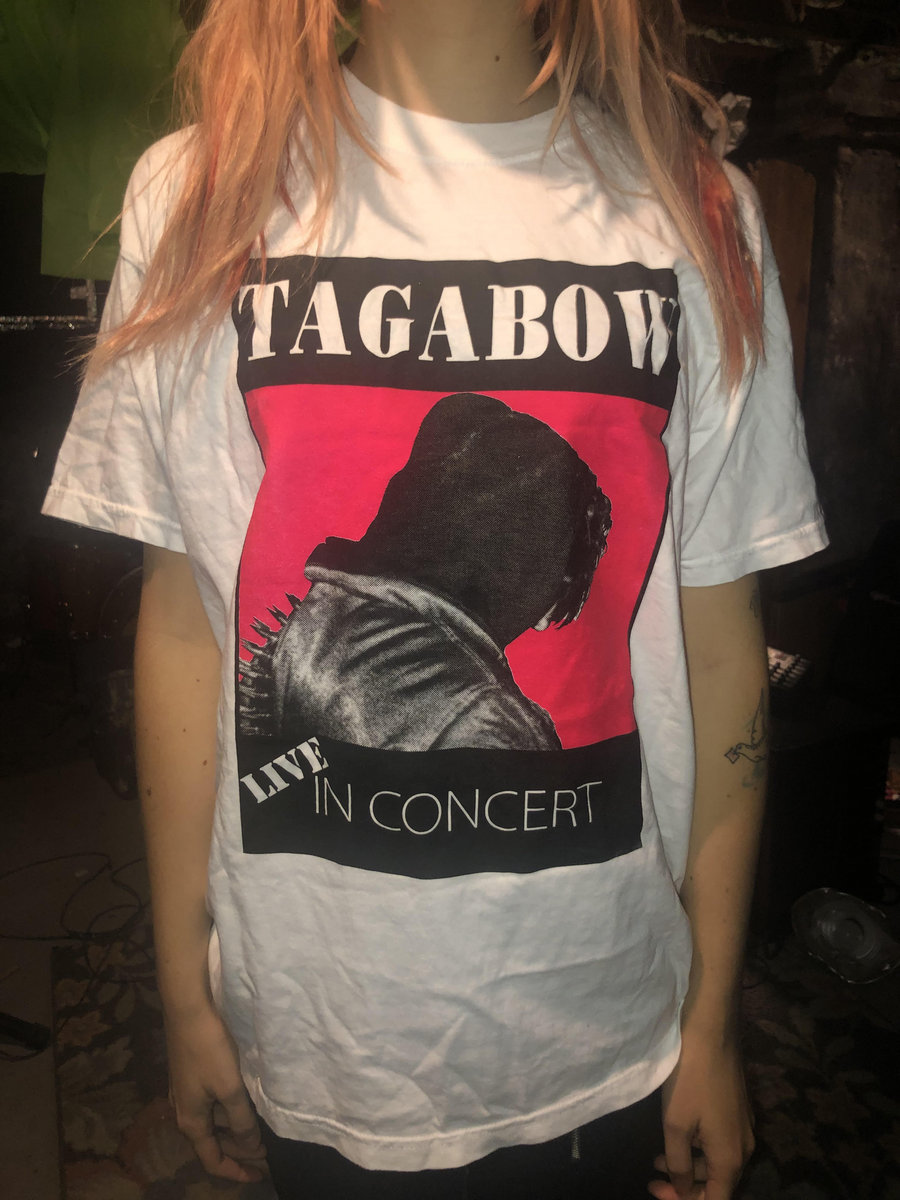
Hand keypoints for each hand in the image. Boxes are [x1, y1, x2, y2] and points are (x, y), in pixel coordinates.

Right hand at [165, 1002, 267, 1182]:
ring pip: (212, 1122)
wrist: (187, 1009)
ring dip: (234, 1130)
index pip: (212, 1161)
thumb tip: (251, 1148)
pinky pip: (210, 1105)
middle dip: (238, 1152)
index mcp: (191, 1122)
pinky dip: (227, 1112)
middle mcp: (183, 1112)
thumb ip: (241, 1120)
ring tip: (260, 1129)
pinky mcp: (189, 1075)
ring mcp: (184, 1093)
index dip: (236, 1172)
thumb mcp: (229, 1088)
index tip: (260, 1175)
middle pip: (212, 1143)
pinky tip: (244, 1102)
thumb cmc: (209, 1049)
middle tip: (266, 1153)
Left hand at [648, 1027, 754, 1199]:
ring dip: (689, 1166)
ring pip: (718, 1163)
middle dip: (685, 1187)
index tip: (657, 1189)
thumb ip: (678, 1165)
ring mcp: (744, 1127)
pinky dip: (697, 1147)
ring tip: (657, 1157)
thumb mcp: (675, 1125)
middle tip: (653, 1176)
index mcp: (731, 1158)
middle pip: (718, 1185)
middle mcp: (745, 1148)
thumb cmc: (690, 1077)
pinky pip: (720, 1143)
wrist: (711, 1029)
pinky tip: (676, 1136)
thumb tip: (685, 1190)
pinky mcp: (738, 1109)